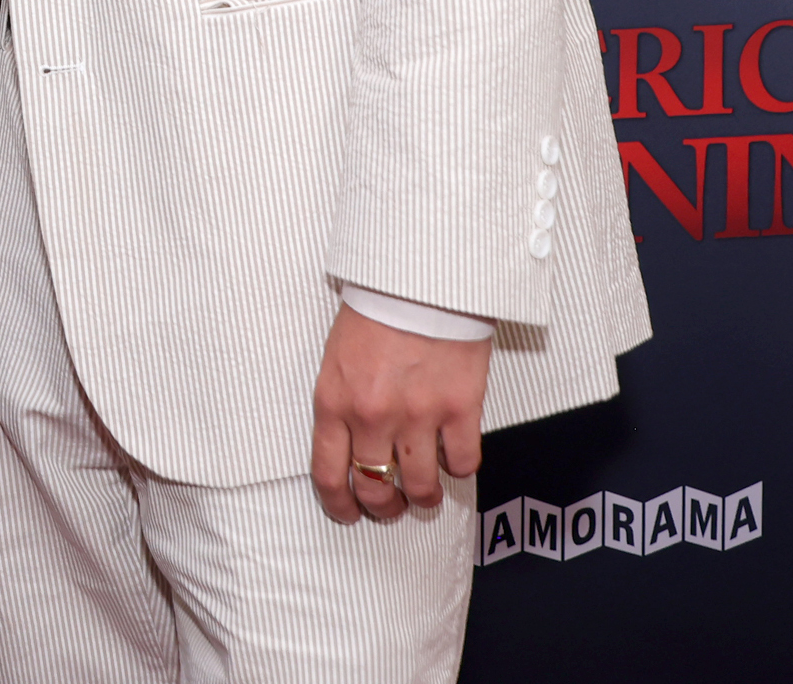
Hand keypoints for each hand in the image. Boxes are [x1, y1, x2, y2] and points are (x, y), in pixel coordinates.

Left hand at [309, 301, 489, 524]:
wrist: (419, 279)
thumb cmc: (375, 312)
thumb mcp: (336, 359)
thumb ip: (340, 405)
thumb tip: (348, 447)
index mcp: (334, 402)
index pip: (329, 475)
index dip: (340, 505)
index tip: (349, 514)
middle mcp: (372, 416)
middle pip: (376, 489)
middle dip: (384, 507)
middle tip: (393, 506)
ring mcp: (417, 415)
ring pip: (422, 487)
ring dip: (424, 496)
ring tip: (426, 491)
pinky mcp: (459, 409)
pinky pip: (463, 463)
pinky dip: (460, 467)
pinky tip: (455, 455)